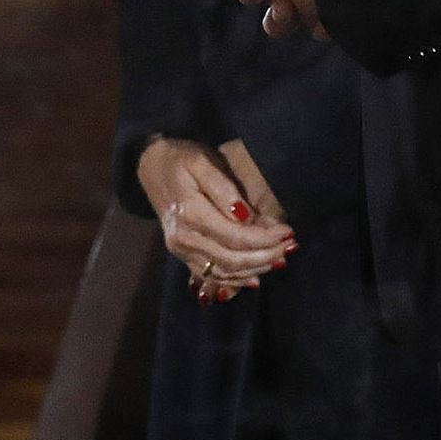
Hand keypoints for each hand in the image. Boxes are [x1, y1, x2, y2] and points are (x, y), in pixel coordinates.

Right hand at [136, 137, 294, 301]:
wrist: (150, 165)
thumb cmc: (180, 159)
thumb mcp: (201, 162)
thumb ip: (222, 189)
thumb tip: (244, 216)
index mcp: (190, 215)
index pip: (235, 237)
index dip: (265, 239)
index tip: (288, 232)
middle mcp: (184, 239)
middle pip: (232, 260)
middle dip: (266, 256)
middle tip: (290, 247)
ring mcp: (181, 250)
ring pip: (224, 272)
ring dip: (255, 269)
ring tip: (281, 259)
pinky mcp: (182, 255)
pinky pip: (212, 276)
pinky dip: (236, 280)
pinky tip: (255, 276)